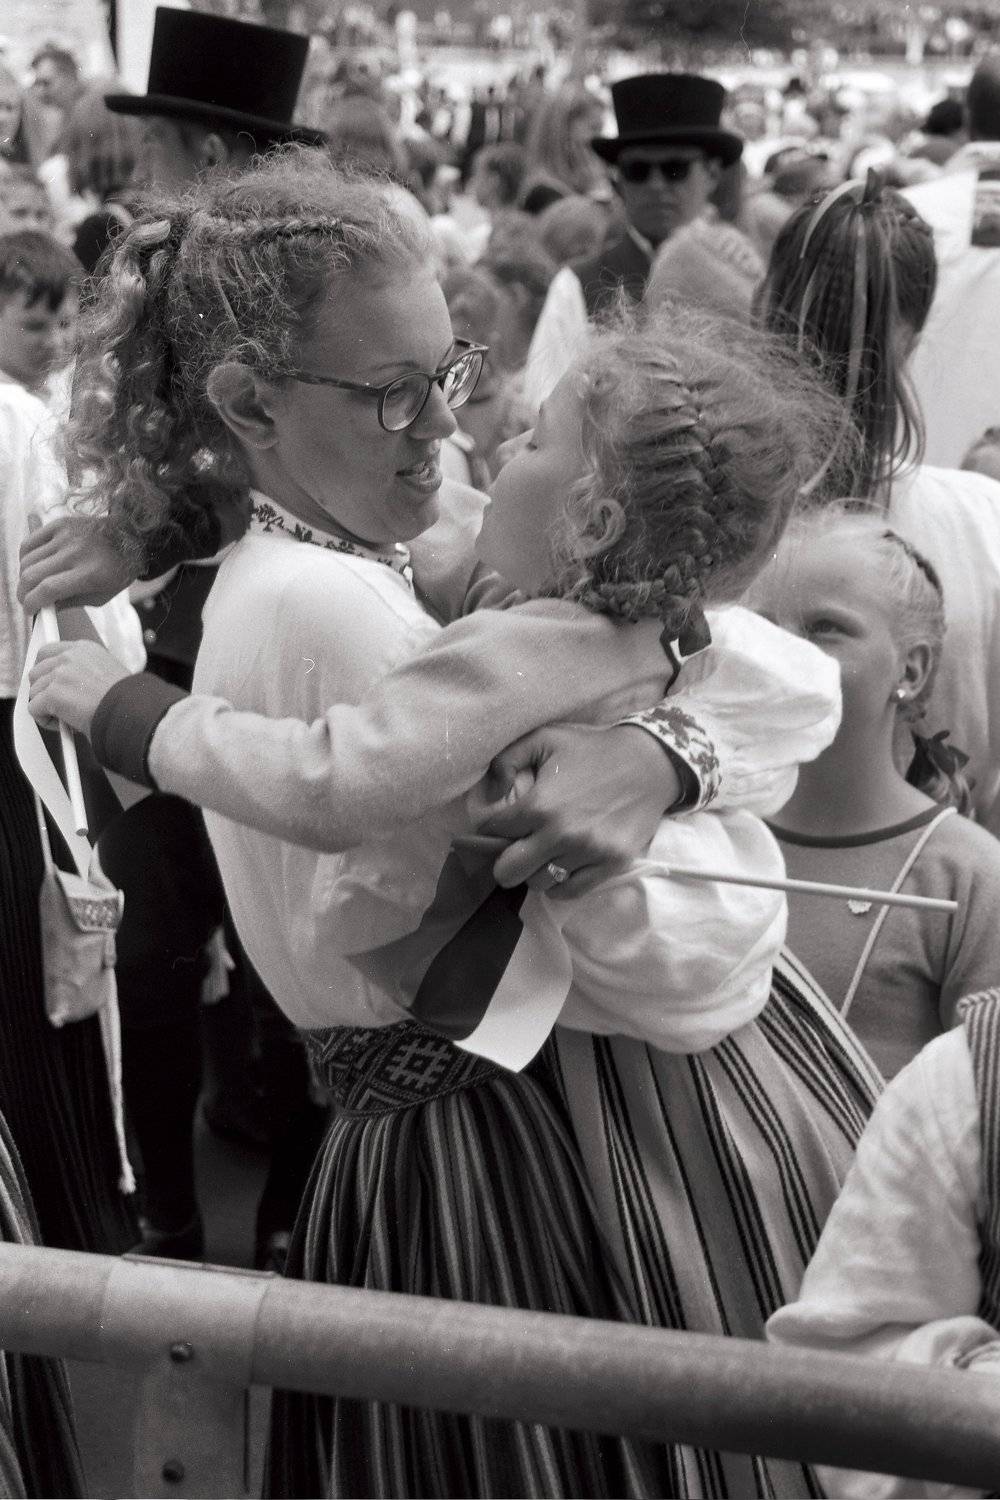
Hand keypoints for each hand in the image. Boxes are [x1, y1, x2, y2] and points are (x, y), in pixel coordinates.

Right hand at [19, 515, 135, 611]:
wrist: (131, 537)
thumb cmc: (117, 571)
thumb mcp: (101, 596)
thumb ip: (71, 603)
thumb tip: (43, 608)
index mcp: (89, 573)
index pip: (48, 589)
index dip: (32, 603)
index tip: (30, 611)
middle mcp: (75, 552)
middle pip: (32, 575)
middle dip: (23, 593)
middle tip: (27, 599)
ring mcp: (66, 536)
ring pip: (26, 559)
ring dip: (23, 576)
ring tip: (31, 584)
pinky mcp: (60, 524)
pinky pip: (29, 542)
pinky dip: (24, 557)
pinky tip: (31, 565)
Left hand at [28, 640, 131, 737]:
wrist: (131, 711)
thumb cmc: (127, 699)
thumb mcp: (108, 672)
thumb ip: (84, 672)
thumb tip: (68, 686)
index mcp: (84, 649)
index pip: (49, 652)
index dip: (47, 670)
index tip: (50, 683)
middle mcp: (69, 657)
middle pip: (36, 671)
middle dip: (43, 690)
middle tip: (57, 705)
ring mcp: (59, 674)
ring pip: (34, 692)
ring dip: (46, 707)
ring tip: (66, 718)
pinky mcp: (53, 693)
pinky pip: (34, 709)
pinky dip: (45, 720)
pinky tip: (63, 725)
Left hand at [467, 722, 681, 898]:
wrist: (648, 763)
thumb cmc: (591, 749)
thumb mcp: (544, 738)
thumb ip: (506, 760)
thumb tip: (491, 794)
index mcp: (539, 804)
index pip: (493, 830)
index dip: (491, 826)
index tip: (500, 824)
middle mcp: (560, 834)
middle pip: (508, 871)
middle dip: (505, 859)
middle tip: (517, 847)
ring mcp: (586, 852)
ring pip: (538, 883)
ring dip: (535, 870)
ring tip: (544, 853)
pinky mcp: (609, 865)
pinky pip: (570, 892)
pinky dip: (560, 883)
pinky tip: (561, 865)